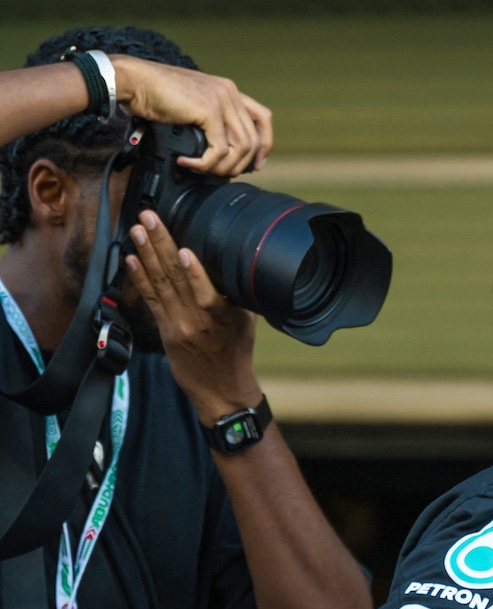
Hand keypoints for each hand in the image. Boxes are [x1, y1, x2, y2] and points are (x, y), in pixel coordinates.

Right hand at [112, 56, 272, 175]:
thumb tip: (225, 150)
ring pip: (241, 148)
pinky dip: (206, 163)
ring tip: (202, 169)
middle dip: (241, 164)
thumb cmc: (156, 95)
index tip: (255, 166)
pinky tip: (188, 163)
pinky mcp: (209, 110)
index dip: (264, 146)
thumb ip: (213, 121)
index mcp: (229, 90)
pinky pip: (220, 149)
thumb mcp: (193, 106)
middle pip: (255, 139)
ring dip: (222, 167)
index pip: (263, 119)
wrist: (133, 80)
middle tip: (221, 174)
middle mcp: (230, 92)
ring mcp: (221, 100)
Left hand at [123, 210, 260, 422]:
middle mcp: (202, 320)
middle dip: (162, 245)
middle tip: (150, 218)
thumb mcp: (245, 324)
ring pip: (162, 285)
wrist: (222, 390)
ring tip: (137, 230)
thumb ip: (232, 297)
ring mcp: (181, 326)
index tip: (182, 247)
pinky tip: (131, 259)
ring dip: (147, 255)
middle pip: (178, 278)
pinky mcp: (167, 331)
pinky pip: (151, 300)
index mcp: (227, 317)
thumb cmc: (235, 354)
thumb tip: (222, 266)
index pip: (207, 289)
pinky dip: (140, 278)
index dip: (193, 270)